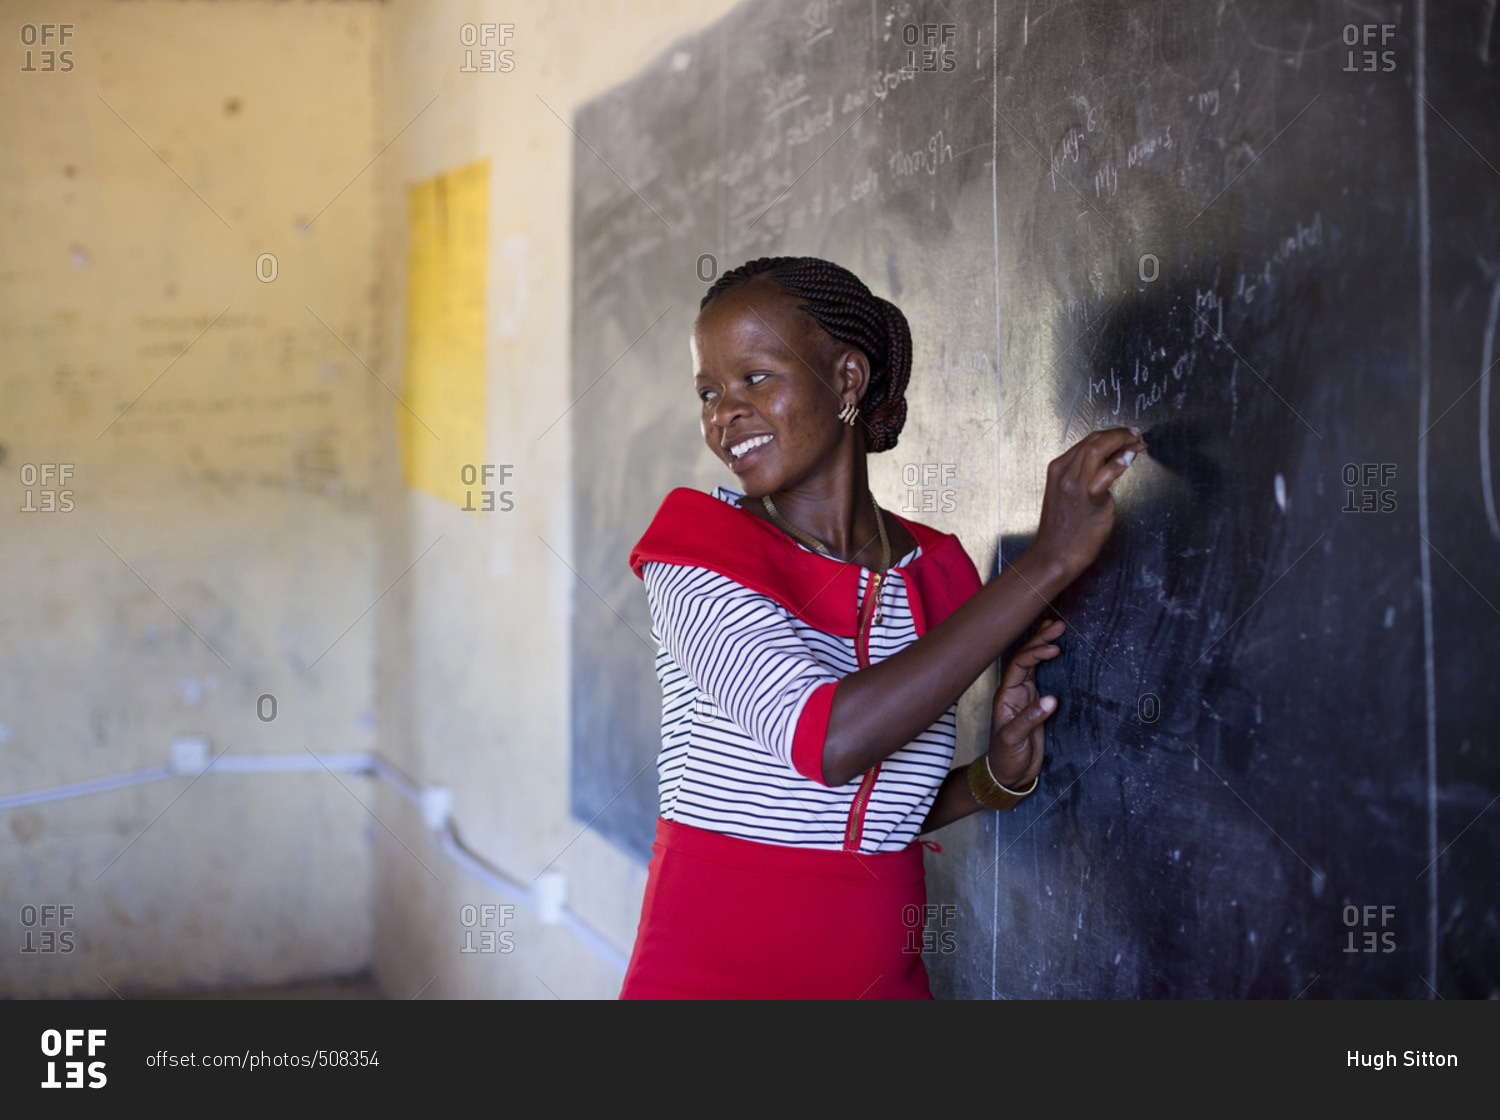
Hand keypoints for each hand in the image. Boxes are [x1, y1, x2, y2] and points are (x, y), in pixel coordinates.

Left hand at [986, 619, 1064, 787]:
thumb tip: (1051, 700)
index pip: (1020, 665)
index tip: (1053, 648)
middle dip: (1040, 639)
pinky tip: (1055, 649)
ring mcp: (1026, 696)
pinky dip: (1049, 661)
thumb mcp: (1014, 740)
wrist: (1008, 775)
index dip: (1035, 653)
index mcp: (1006, 695)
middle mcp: (1015, 691)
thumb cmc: (1005, 758)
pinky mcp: (1037, 704)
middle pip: (1026, 657)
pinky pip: (1043, 676)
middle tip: (1058, 625)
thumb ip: (1029, 720)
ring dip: (1043, 645)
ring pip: (1034, 664)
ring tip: (1056, 626)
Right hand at [1030, 427, 1145, 579]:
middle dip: (1120, 433)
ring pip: (1098, 449)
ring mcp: (1075, 485)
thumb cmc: (1063, 530)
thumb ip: (1085, 476)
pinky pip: (1106, 475)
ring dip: (1122, 442)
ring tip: (1138, 444)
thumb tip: (1111, 460)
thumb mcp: (1068, 495)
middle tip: (1136, 436)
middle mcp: (1065, 472)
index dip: (1111, 434)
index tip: (1127, 436)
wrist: (1054, 555)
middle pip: (1094, 440)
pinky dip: (1119, 464)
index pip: (1087, 441)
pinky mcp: (1089, 499)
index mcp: (1058, 469)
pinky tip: (1129, 458)